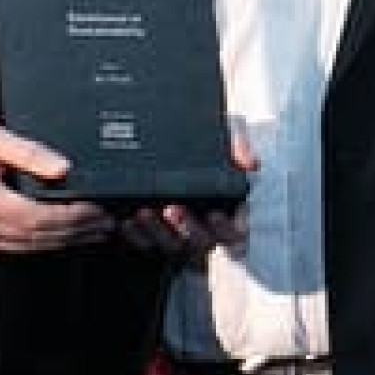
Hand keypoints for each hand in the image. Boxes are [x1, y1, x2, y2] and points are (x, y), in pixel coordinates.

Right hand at [0, 109, 117, 254]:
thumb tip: (64, 170)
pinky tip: (57, 235)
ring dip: (60, 241)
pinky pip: (10, 246)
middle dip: (74, 233)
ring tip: (90, 232)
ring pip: (25, 248)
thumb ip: (31, 154)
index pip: (38, 218)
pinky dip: (37, 242)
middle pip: (36, 238)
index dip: (72, 218)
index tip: (96, 211)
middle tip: (104, 225)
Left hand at [118, 119, 257, 257]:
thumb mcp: (225, 132)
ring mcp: (177, 229)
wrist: (171, 129)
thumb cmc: (205, 136)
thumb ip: (239, 145)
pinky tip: (125, 219)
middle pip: (201, 241)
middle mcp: (204, 223)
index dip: (225, 227)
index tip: (214, 213)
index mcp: (228, 207)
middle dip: (188, 227)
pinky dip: (135, 234)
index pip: (234, 231)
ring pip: (172, 244)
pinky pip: (144, 242)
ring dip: (158, 231)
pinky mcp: (152, 230)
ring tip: (144, 211)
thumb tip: (250, 164)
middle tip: (174, 208)